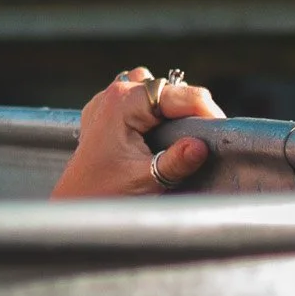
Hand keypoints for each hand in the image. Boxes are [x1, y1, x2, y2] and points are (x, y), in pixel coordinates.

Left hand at [49, 68, 224, 199]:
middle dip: (190, 110)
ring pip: (154, 91)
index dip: (205, 110)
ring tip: (183, 135)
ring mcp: (107, 102)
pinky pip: (139, 102)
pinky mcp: (107, 115)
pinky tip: (159, 135)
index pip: (179, 94)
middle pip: (168, 90)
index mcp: (123, 101)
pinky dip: (154, 114)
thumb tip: (200, 146)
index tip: (220, 131)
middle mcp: (114, 94)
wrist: (74, 205)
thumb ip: (176, 161)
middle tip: (204, 136)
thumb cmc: (102, 194)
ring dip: (171, 108)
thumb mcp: (146, 179)